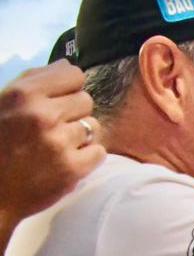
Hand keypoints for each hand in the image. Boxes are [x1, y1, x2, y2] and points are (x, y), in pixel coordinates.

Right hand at [0, 60, 104, 223]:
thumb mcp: (2, 103)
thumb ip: (34, 80)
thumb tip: (68, 64)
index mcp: (23, 94)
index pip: (73, 74)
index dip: (67, 88)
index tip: (57, 100)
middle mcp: (43, 115)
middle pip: (86, 101)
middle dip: (72, 113)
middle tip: (52, 128)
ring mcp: (59, 142)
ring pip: (93, 126)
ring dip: (79, 136)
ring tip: (56, 146)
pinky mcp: (73, 169)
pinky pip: (99, 152)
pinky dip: (87, 157)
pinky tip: (65, 161)